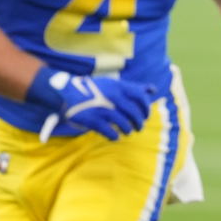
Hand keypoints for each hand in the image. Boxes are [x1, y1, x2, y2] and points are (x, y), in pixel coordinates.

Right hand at [26, 67, 157, 141]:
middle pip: (134, 113)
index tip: (146, 115)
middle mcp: (112, 97)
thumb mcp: (113, 84)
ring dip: (128, 130)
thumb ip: (133, 87)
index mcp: (118, 86)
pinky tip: (115, 136)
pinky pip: (109, 132)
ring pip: (124, 123)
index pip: (140, 97)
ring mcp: (102, 109)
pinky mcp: (93, 120)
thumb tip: (153, 89)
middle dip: (139, 122)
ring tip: (127, 131)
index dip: (146, 108)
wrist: (68, 91)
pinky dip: (114, 136)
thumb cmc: (95, 89)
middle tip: (139, 127)